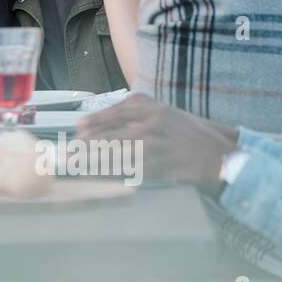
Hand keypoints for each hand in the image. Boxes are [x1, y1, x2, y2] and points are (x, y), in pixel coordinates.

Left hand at [75, 93, 238, 186]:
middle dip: (83, 146)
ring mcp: (151, 145)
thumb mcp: (161, 111)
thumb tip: (94, 122)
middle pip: (106, 135)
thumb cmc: (186, 132)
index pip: (110, 113)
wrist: (215, 154)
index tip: (77, 128)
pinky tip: (94, 175)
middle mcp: (147, 122)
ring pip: (111, 154)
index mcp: (148, 106)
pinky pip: (124, 170)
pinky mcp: (155, 166)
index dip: (91, 123)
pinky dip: (106, 173)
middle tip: (66, 153)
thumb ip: (131, 112)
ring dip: (89, 161)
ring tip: (73, 165)